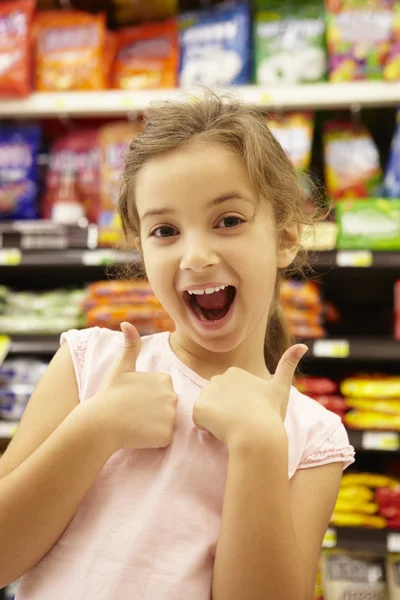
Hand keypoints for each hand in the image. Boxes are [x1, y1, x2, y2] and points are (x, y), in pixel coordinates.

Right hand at [91, 322, 177, 450]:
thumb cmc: (110, 395)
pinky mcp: (166, 435)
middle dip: (154, 412)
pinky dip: (154, 440)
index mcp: (165, 379)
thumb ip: (131, 345)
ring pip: (167, 424)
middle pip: (168, 408)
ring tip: (136, 423)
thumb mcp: (121, 367)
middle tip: (134, 412)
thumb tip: (126, 322)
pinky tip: (139, 434)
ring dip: (154, 426)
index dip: (149, 398)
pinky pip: (165, 439)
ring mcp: (170, 416)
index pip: (164, 393)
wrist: (99, 423)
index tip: (134, 399)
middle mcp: (172, 395)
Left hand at [192, 345, 307, 446]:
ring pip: (207, 409)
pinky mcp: (198, 408)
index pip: (229, 392)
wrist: (258, 435)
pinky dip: (207, 427)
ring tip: (232, 426)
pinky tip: (221, 430)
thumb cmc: (270, 414)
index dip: (239, 405)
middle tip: (241, 420)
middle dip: (225, 410)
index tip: (250, 411)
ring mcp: (207, 392)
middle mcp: (218, 378)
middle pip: (217, 399)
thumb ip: (288, 365)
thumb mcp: (280, 388)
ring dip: (215, 419)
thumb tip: (303, 344)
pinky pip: (199, 420)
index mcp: (235, 373)